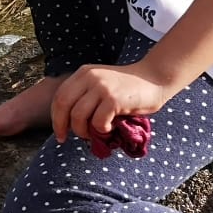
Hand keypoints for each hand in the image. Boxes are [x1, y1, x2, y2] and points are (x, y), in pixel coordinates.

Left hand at [49, 63, 179, 143]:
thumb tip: (69, 125)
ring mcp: (102, 87)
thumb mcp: (101, 85)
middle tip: (66, 139)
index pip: (59, 96)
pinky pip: (98, 121)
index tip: (60, 133)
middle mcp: (90, 77)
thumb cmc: (128, 88)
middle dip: (62, 126)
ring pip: (78, 115)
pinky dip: (102, 130)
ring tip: (96, 133)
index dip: (56, 117)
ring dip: (83, 131)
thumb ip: (85, 97)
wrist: (156, 78)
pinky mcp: (114, 98)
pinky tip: (111, 127)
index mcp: (83, 73)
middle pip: (63, 105)